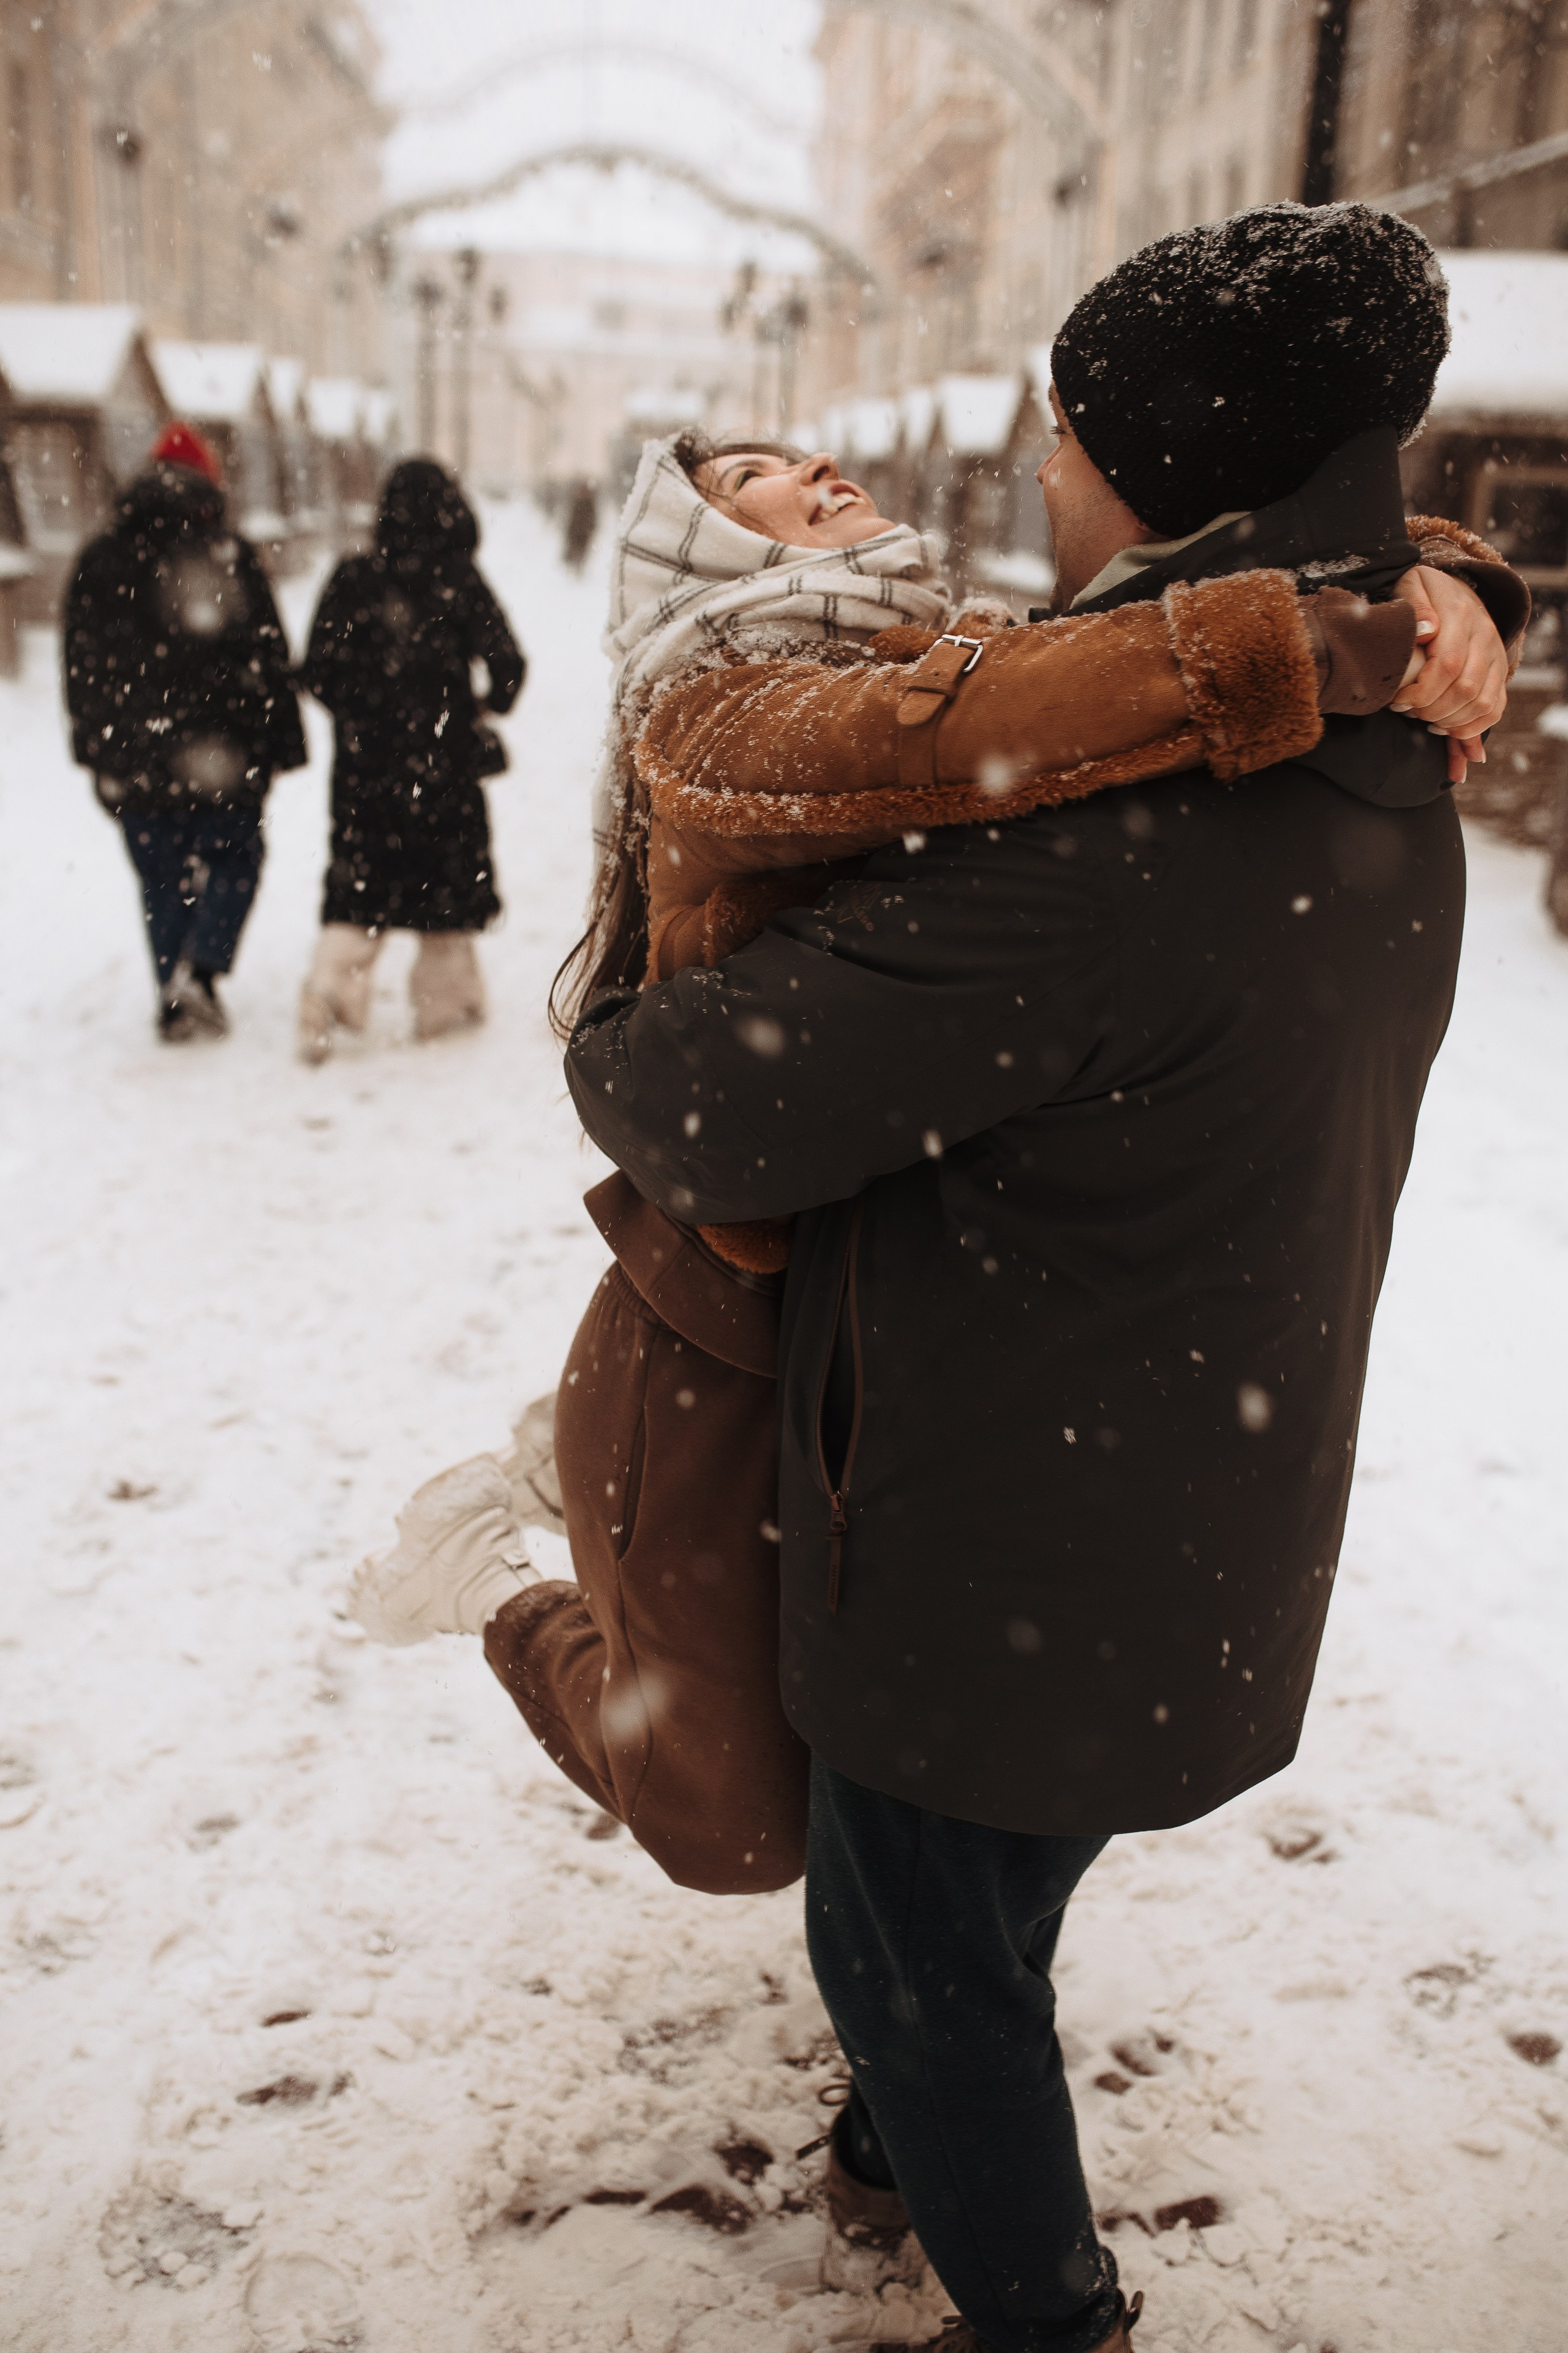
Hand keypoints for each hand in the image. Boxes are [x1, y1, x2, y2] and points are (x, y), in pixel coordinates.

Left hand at [1391, 565, 1507, 781]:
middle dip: (1430, 710)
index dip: (1420, 692)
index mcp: (1461, 616)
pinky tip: (1445, 730)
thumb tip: (1427, 630)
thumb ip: (1415, 603)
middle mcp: (1485, 636)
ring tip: (1423, 719)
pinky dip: (1472, 728)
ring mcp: (1496, 656)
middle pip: (1465, 690)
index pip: (1447, 666)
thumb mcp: (1411, 584)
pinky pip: (1495, 709)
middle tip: (1406, 711)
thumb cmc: (1424, 593)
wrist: (1456, 589)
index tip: (1397, 700)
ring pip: (1482, 704)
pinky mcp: (1500, 672)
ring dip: (1449, 721)